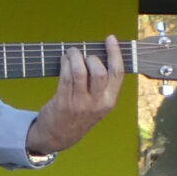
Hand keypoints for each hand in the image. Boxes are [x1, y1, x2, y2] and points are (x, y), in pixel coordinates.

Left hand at [24, 36, 123, 157]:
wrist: (59, 136)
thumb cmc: (79, 116)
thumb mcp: (97, 105)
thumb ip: (101, 85)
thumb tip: (98, 55)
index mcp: (109, 102)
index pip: (117, 74)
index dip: (115, 54)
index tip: (111, 39)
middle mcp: (97, 103)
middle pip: (100, 72)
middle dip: (91, 57)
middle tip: (84, 54)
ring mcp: (80, 103)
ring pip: (80, 72)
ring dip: (75, 57)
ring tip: (71, 52)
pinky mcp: (63, 101)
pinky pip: (65, 77)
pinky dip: (65, 64)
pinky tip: (64, 60)